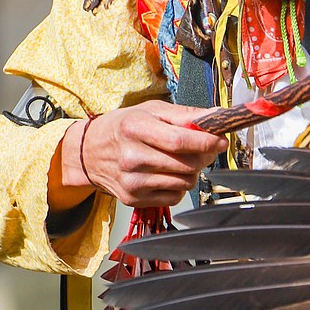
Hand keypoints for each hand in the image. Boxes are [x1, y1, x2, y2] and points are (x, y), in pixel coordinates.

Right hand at [52, 102, 227, 209]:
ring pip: (184, 183)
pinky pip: (174, 197)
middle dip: (204, 156)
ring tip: (182, 160)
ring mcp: (132, 181)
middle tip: (204, 148)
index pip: (180, 141)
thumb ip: (185, 114)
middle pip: (186, 164)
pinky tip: (168, 174)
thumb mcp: (150, 110)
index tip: (221, 140)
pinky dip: (179, 187)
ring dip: (192, 172)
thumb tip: (216, 116)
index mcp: (135, 128)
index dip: (206, 142)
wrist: (88, 152)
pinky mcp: (133, 199)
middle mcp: (131, 157)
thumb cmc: (123, 127)